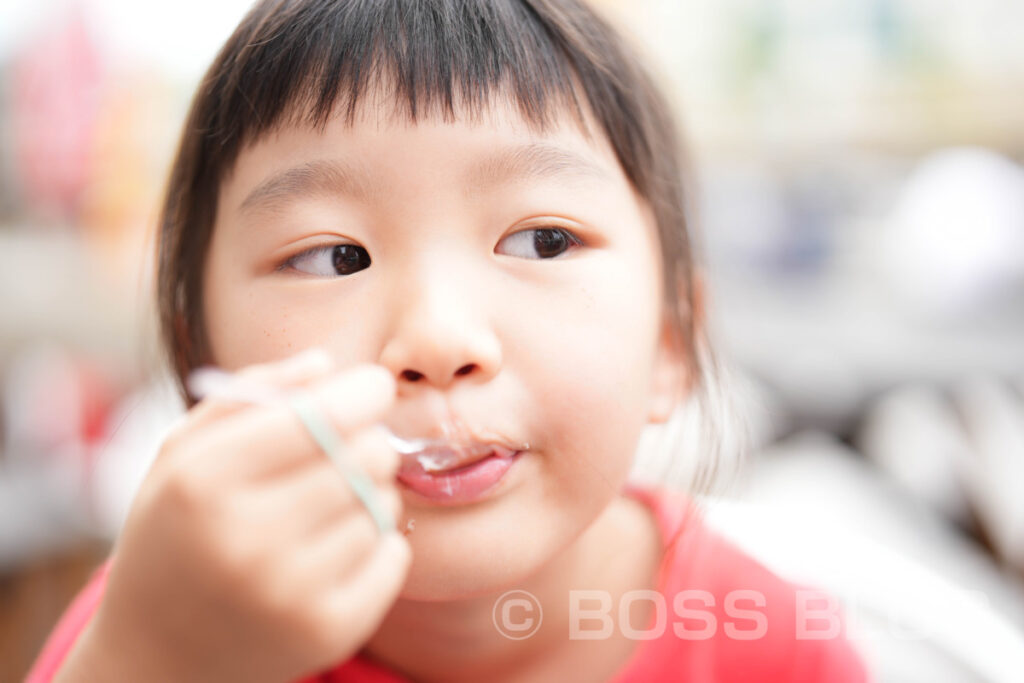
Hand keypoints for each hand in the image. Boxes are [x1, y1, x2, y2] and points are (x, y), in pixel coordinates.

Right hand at [76, 353, 409, 681]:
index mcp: (203, 483)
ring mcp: (287, 594)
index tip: (371, 387)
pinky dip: (380, 542)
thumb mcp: (184, 451)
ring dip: (371, 492)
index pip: (321, 416)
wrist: (159, 652)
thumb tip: (326, 362)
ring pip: (383, 504)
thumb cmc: (178, 531)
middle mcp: (244, 540)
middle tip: (346, 450)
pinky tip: (340, 546)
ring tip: (332, 504)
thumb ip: (252, 394)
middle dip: (368, 440)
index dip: (363, 391)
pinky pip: (395, 556)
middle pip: (366, 456)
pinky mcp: (326, 632)